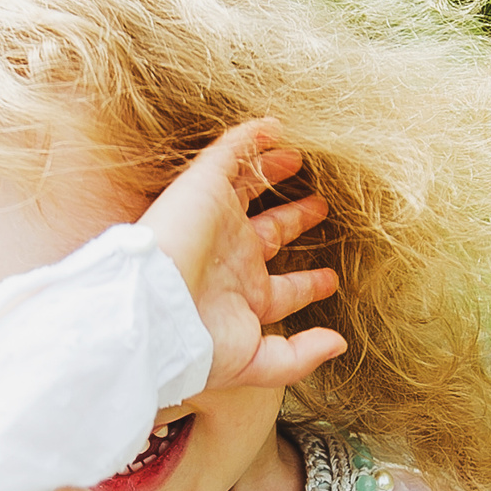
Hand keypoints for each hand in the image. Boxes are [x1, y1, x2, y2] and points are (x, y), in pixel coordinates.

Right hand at [138, 120, 343, 391]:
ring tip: (297, 158)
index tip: (330, 280)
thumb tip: (339, 345)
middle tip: (322, 207)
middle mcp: (232, 258)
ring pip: (249, 190)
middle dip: (295, 220)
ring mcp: (218, 221)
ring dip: (272, 174)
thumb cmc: (196, 346)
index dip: (308, 283)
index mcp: (244, 298)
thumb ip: (300, 356)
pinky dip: (249, 139)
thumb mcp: (257, 363)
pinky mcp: (203, 190)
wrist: (151, 313)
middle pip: (270, 232)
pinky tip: (271, 127)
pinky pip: (228, 155)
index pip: (284, 289)